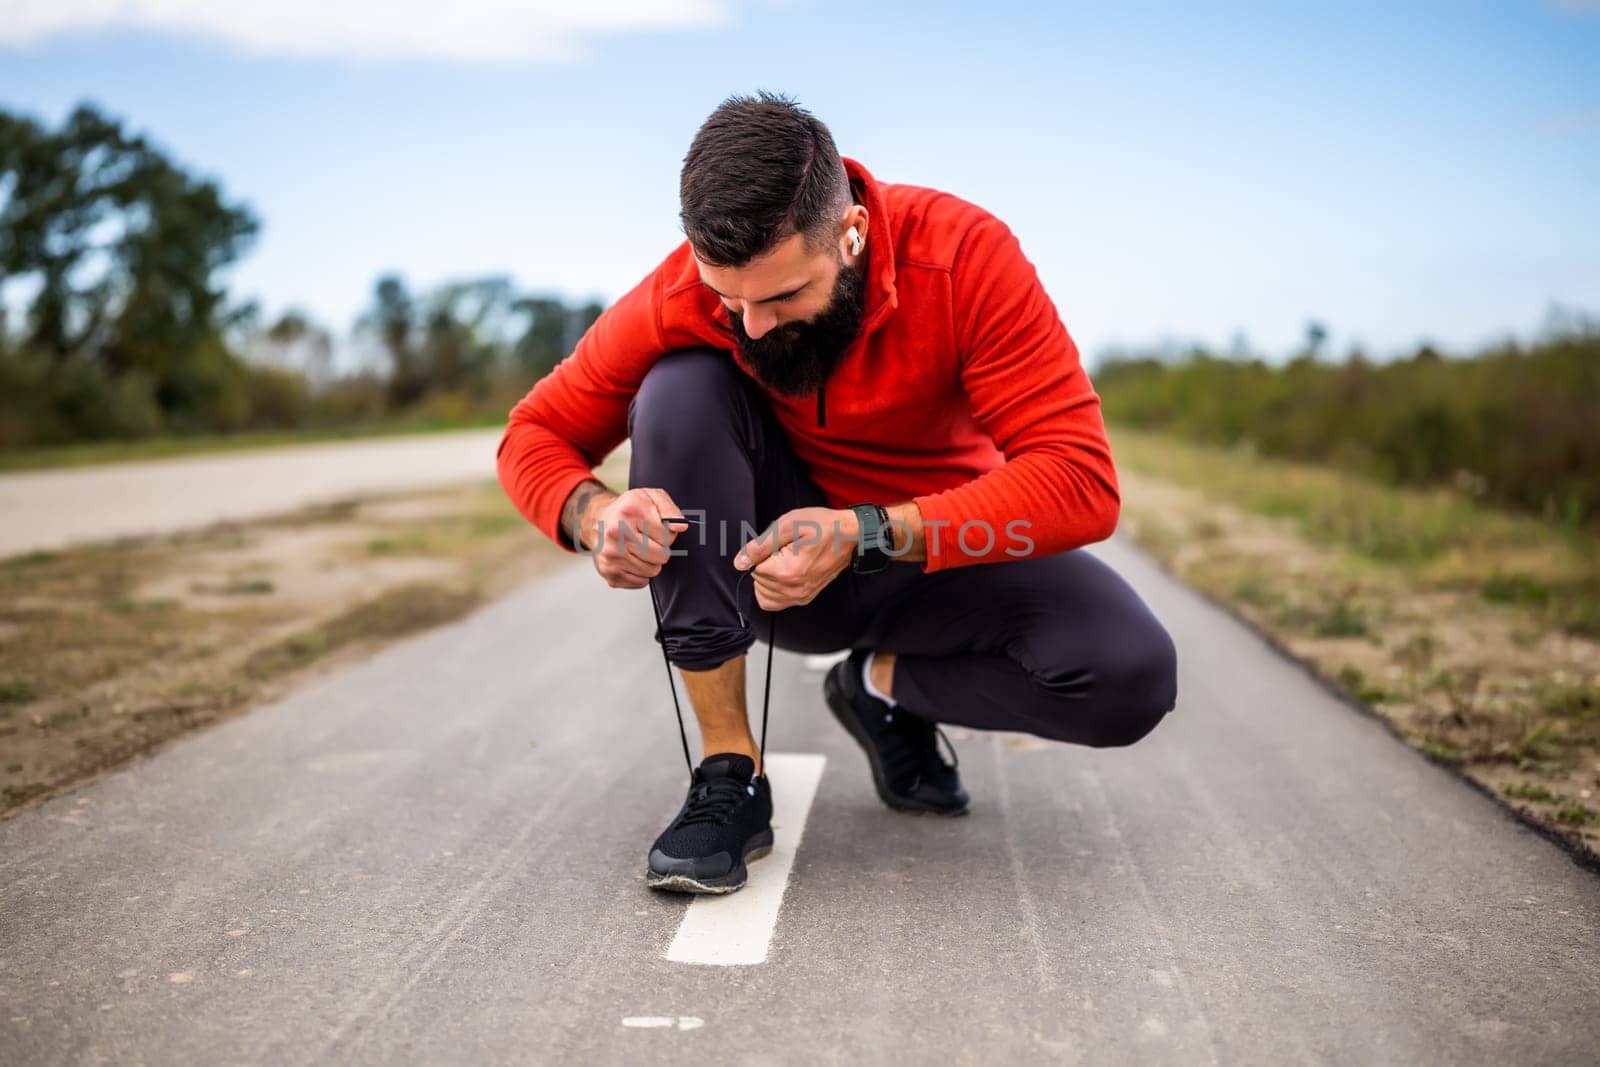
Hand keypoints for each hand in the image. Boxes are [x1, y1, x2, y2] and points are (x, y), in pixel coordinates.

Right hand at [588, 487, 684, 589]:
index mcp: (630, 512)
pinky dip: (640, 573)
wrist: (599, 521)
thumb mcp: (651, 497)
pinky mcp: (609, 571)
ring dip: (650, 562)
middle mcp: (617, 533)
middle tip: (649, 540)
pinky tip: (631, 559)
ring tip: (639, 549)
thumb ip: (670, 509)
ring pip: (652, 571)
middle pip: (661, 556)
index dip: (668, 535)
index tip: (657, 530)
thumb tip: (680, 526)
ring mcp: (611, 554)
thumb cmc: (627, 510)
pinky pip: (640, 582)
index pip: (667, 537)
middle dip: (661, 550)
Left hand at [734, 506, 856, 610]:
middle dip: (765, 564)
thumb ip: (760, 546)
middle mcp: (793, 589)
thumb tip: (740, 562)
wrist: (850, 536)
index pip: (753, 568)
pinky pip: (775, 603)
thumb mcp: (788, 525)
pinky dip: (772, 591)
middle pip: (758, 581)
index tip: (781, 544)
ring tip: (785, 561)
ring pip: (763, 594)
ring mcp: (800, 596)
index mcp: (787, 572)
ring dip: (767, 578)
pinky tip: (783, 574)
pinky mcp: (804, 598)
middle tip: (785, 550)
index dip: (763, 552)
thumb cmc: (823, 526)